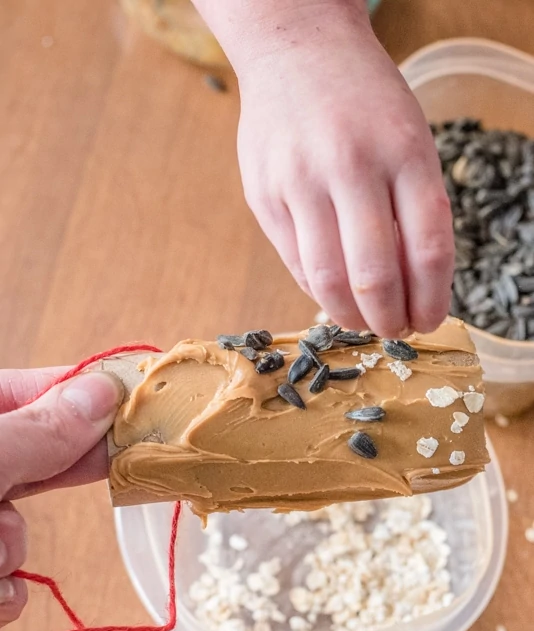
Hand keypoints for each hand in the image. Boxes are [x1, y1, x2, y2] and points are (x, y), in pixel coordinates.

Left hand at [0, 369, 121, 628]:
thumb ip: (36, 431)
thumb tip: (101, 393)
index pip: (35, 390)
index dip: (90, 392)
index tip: (145, 401)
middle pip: (36, 462)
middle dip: (55, 483)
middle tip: (122, 468)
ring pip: (17, 535)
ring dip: (11, 551)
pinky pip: (7, 584)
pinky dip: (2, 594)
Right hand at [235, 8, 453, 335]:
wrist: (295, 49)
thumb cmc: (363, 101)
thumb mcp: (409, 139)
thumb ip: (413, 207)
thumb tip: (414, 287)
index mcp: (404, 151)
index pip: (428, 248)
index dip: (431, 299)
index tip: (429, 321)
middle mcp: (351, 166)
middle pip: (376, 274)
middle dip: (390, 319)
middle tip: (395, 331)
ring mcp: (301, 181)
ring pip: (329, 279)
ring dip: (351, 317)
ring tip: (363, 321)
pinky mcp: (264, 195)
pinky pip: (296, 263)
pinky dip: (319, 290)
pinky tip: (332, 293)